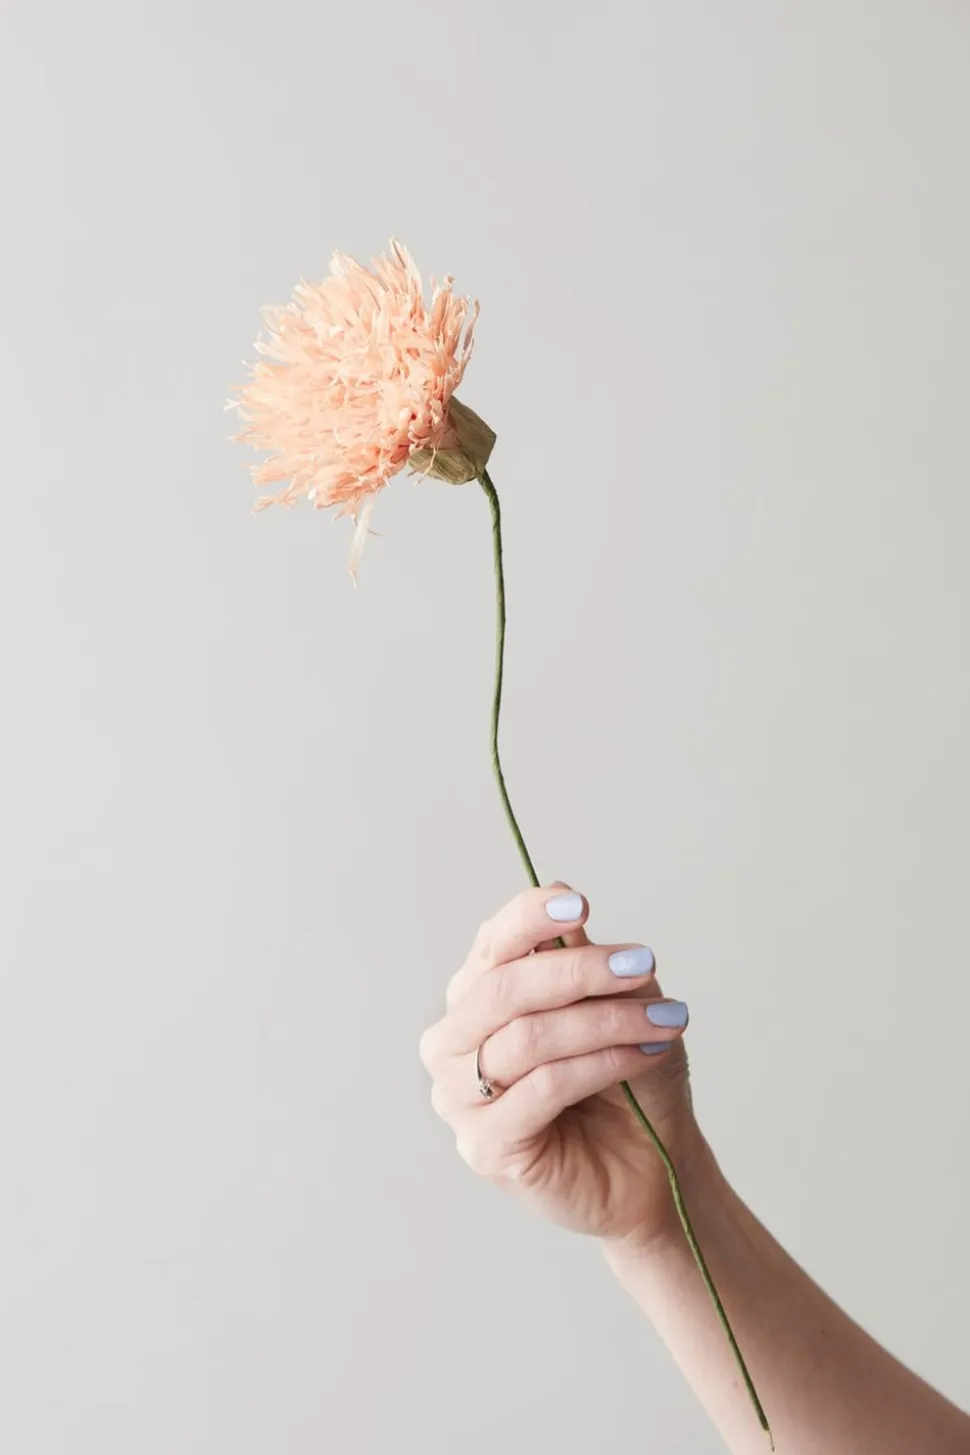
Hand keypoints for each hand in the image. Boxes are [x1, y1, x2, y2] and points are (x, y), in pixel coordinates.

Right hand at [419, 883, 703, 1246]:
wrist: (652, 1165)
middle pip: (503, 989)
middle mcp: (452, 1043)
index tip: (579, 903)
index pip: (490, 945)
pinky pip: (543, 1088)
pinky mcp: (485, 1147)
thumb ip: (581, 960)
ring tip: (665, 1018)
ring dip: (605, 1021)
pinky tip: (642, 1055)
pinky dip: (600, 1064)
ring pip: (528, 1038)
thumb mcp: (616, 1005)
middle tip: (641, 964)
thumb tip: (566, 905)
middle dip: (578, 971)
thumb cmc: (626, 1080)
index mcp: (475, 997)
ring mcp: (459, 1099)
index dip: (529, 917)